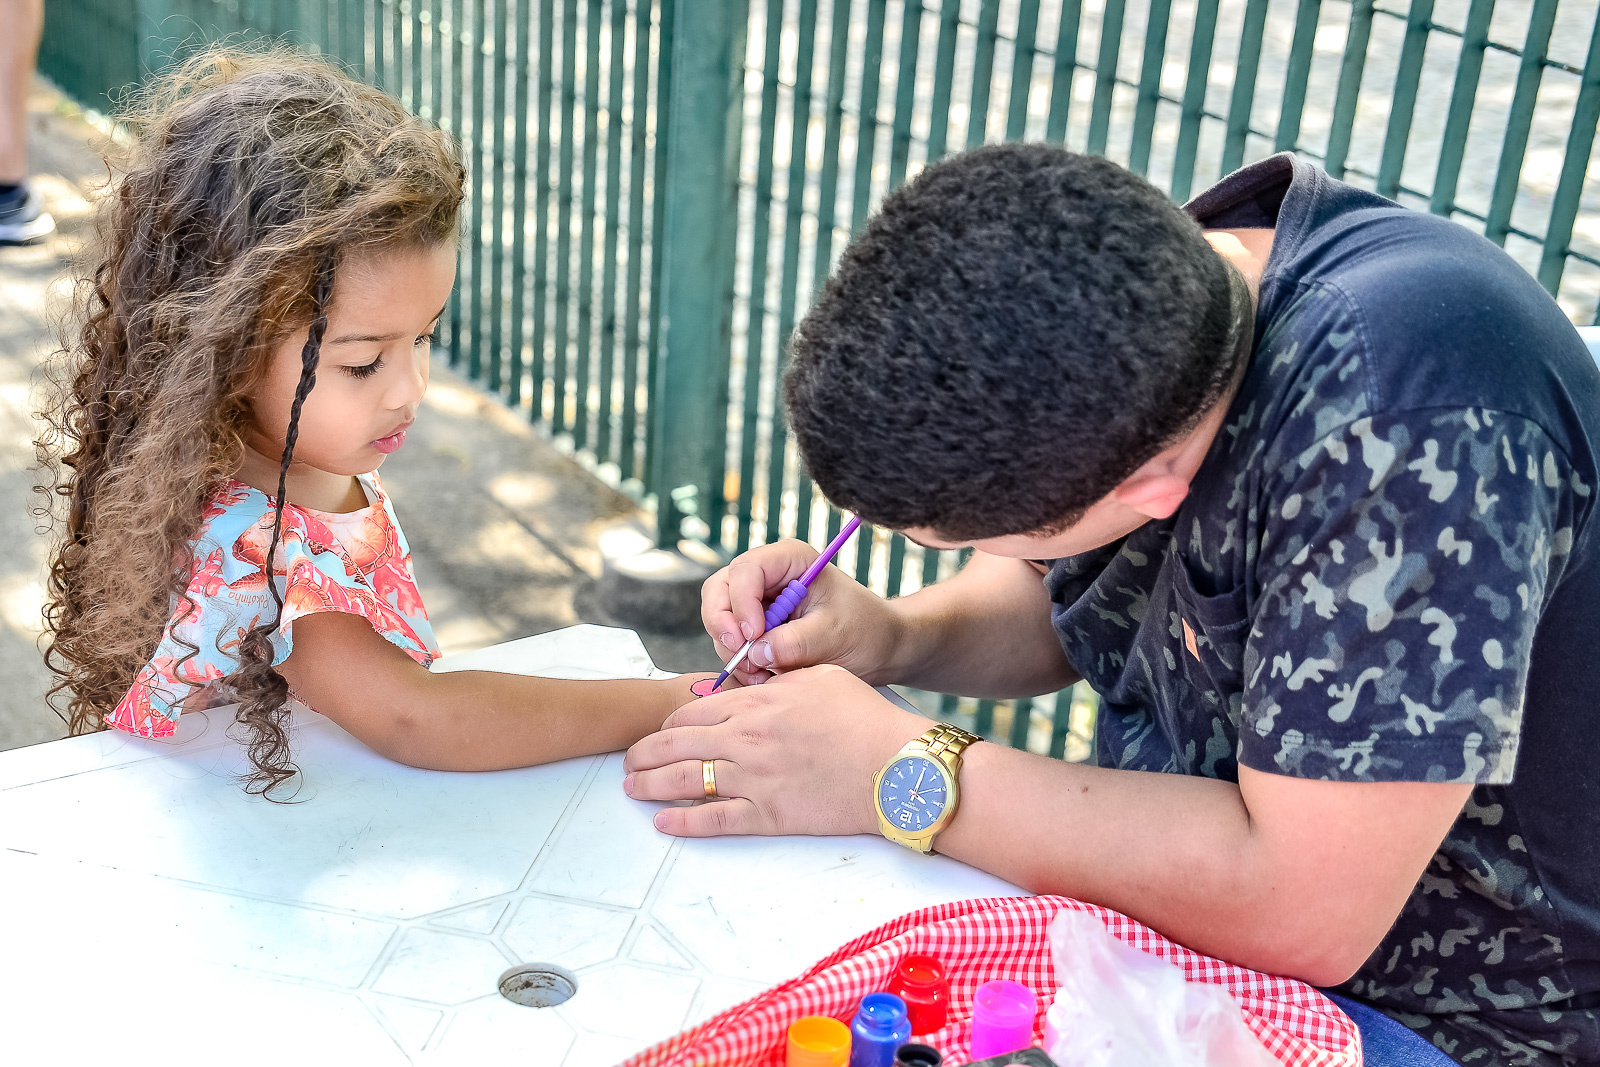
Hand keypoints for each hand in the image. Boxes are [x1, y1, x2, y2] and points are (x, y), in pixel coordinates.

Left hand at [622, 664, 929, 836]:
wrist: (894, 766)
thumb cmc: (864, 717)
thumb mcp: (819, 676)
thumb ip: (779, 678)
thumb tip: (758, 676)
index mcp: (755, 704)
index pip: (692, 710)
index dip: (668, 722)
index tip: (659, 730)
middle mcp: (744, 739)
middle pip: (676, 744)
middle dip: (645, 753)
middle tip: (629, 760)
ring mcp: (752, 779)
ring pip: (684, 780)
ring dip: (650, 784)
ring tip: (630, 788)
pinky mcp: (767, 815)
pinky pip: (713, 820)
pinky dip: (683, 822)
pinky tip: (663, 822)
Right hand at [702, 539, 905, 686]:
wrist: (879, 647)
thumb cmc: (865, 630)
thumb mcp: (834, 635)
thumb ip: (794, 642)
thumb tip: (755, 652)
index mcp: (791, 560)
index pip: (747, 570)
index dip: (741, 602)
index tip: (753, 635)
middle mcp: (769, 575)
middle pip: (720, 590)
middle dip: (725, 625)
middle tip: (741, 657)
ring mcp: (759, 600)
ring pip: (721, 619)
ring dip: (732, 650)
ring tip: (761, 675)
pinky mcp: (757, 625)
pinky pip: (732, 641)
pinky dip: (740, 661)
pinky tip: (764, 676)